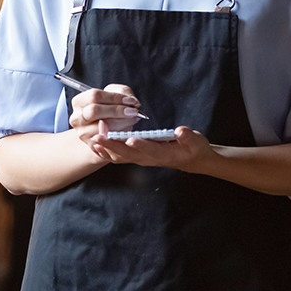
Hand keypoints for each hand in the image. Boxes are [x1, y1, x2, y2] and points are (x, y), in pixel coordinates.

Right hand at [69, 84, 141, 151]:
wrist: (102, 130)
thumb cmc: (109, 109)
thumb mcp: (114, 96)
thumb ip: (123, 93)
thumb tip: (132, 101)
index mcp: (79, 101)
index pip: (95, 96)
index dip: (115, 97)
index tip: (131, 101)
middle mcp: (77, 118)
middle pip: (94, 111)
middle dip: (117, 111)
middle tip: (133, 112)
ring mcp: (83, 133)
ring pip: (103, 127)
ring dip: (122, 123)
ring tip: (132, 120)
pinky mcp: (91, 145)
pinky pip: (109, 140)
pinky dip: (121, 134)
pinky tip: (127, 129)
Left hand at [89, 124, 215, 171]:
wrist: (191, 160)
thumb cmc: (193, 149)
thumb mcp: (196, 141)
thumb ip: (188, 137)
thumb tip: (181, 131)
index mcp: (164, 154)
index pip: (151, 150)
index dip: (141, 146)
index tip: (130, 139)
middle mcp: (150, 159)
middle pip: (130, 154)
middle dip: (114, 146)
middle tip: (100, 136)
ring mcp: (142, 159)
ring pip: (122, 157)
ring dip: (107, 149)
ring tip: (94, 139)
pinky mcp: (137, 157)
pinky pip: (119, 157)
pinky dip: (107, 152)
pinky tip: (97, 144)